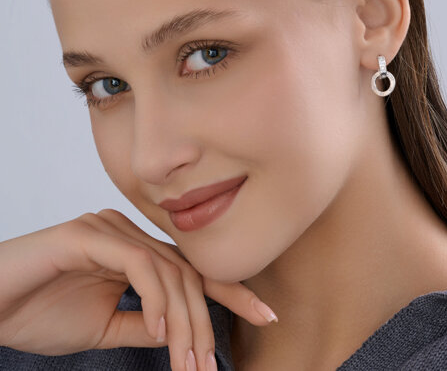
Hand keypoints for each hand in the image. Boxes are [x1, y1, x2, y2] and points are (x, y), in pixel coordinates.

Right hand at [0, 209, 277, 370]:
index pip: (191, 269)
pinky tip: (161, 329)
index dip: (231, 290)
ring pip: (167, 269)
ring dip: (183, 318)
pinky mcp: (87, 234)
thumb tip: (179, 332)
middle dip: (206, 318)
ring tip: (188, 361)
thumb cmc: (40, 313)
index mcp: (135, 252)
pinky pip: (137, 264)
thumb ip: (143, 323)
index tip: (265, 314)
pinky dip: (155, 297)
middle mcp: (128, 235)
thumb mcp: (103, 327)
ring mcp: (109, 230)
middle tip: (209, 365)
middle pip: (185, 272)